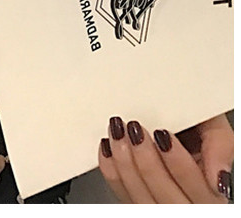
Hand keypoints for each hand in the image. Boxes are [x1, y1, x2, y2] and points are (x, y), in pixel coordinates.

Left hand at [98, 114, 232, 202]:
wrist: (172, 124)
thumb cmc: (193, 126)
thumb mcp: (212, 126)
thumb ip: (220, 144)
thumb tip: (218, 176)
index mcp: (210, 193)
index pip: (198, 188)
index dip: (179, 163)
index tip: (163, 134)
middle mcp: (185, 206)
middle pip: (165, 196)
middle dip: (147, 161)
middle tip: (135, 130)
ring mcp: (158, 205)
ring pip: (141, 199)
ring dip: (125, 162)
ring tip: (119, 134)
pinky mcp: (136, 199)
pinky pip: (121, 195)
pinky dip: (111, 170)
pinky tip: (109, 148)